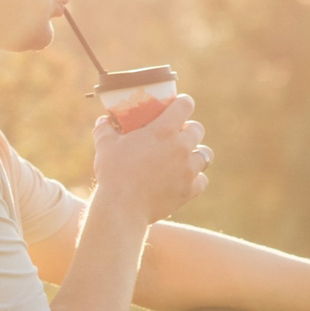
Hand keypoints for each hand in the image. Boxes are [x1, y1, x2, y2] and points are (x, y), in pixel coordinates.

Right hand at [90, 94, 210, 222]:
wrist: (123, 208)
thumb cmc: (113, 173)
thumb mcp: (104, 146)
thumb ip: (105, 129)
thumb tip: (103, 120)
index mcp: (163, 130)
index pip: (185, 105)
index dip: (183, 103)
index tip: (178, 105)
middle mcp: (181, 147)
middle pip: (198, 129)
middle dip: (189, 129)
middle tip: (177, 135)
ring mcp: (188, 169)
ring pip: (206, 154)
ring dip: (197, 153)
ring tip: (185, 157)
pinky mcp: (190, 189)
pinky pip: (202, 179)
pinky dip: (195, 178)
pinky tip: (185, 179)